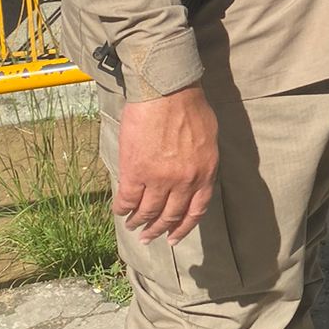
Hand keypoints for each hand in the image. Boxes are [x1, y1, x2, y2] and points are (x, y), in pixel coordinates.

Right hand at [114, 85, 217, 245]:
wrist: (167, 91)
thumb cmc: (190, 106)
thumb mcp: (208, 138)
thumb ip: (202, 162)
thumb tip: (194, 176)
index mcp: (205, 173)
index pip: (196, 210)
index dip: (183, 227)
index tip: (173, 237)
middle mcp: (184, 181)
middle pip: (170, 215)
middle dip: (158, 230)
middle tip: (148, 237)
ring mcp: (159, 179)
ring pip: (147, 211)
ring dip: (138, 222)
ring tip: (132, 227)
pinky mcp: (136, 172)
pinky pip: (127, 199)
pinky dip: (122, 208)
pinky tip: (119, 211)